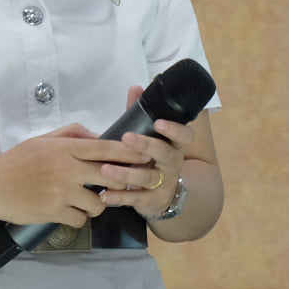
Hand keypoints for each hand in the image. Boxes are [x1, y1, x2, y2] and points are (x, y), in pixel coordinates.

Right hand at [0, 123, 150, 226]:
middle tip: (121, 186)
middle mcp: (67, 169)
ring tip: (86, 201)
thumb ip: (73, 135)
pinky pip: (80, 220)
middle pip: (110, 177)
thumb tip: (100, 137)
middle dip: (121, 183)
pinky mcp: (53, 213)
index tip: (146, 156)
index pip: (106, 149)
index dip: (130, 153)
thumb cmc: (18, 161)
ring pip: (98, 204)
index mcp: (65, 149)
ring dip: (97, 205)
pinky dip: (78, 218)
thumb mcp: (44, 140)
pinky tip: (69, 212)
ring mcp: (61, 193)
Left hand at [98, 84, 193, 218]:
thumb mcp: (149, 136)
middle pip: (165, 154)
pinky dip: (120, 198)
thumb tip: (135, 87)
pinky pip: (137, 200)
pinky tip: (105, 196)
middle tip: (126, 137)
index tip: (158, 122)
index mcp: (174, 145)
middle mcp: (172, 164)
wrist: (164, 194)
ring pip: (148, 178)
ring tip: (105, 170)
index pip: (184, 136)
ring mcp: (163, 184)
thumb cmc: (152, 158)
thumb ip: (140, 114)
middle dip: (146, 145)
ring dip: (126, 174)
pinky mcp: (152, 201)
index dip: (174, 129)